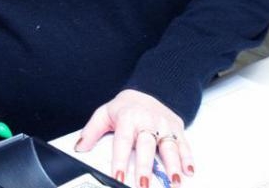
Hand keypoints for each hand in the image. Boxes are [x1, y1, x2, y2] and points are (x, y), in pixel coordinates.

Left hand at [74, 89, 192, 186]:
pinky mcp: (177, 128)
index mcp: (127, 118)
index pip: (122, 142)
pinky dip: (188, 158)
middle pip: (147, 146)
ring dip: (173, 166)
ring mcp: (164, 125)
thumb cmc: (125, 107)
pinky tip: (189, 172)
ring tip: (175, 183)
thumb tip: (79, 147)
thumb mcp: (104, 113)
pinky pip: (185, 144)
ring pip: (169, 146)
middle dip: (145, 167)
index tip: (117, 176)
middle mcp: (147, 121)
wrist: (148, 90)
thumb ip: (91, 131)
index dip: (120, 161)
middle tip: (143, 185)